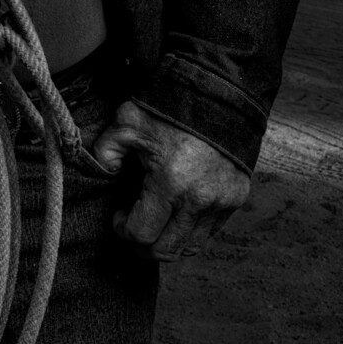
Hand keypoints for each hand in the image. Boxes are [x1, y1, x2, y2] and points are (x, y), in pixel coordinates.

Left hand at [89, 100, 250, 258]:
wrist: (220, 92)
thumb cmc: (170, 107)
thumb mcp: (127, 122)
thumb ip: (106, 151)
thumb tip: (105, 175)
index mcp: (171, 182)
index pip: (142, 234)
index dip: (123, 230)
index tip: (119, 215)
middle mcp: (200, 199)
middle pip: (166, 251)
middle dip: (142, 245)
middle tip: (132, 228)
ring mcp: (222, 202)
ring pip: (190, 247)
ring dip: (167, 241)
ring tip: (155, 222)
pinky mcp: (237, 198)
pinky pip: (209, 231)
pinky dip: (190, 229)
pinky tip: (176, 210)